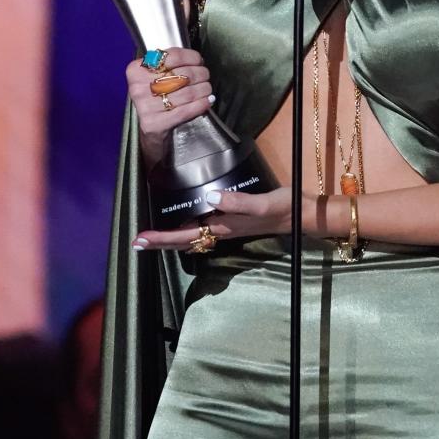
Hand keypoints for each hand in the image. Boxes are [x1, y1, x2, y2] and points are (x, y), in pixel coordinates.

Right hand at [125, 47, 213, 165]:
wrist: (149, 129)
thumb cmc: (156, 98)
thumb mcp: (155, 76)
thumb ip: (170, 64)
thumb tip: (198, 61)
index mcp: (136, 70)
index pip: (172, 56)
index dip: (192, 57)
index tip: (199, 61)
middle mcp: (138, 87)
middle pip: (182, 74)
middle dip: (201, 74)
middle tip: (206, 76)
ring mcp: (145, 107)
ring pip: (187, 93)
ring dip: (204, 89)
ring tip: (207, 89)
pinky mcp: (154, 124)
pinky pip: (185, 111)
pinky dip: (201, 104)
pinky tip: (207, 101)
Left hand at [131, 187, 297, 251]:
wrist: (302, 214)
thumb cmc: (283, 208)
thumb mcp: (263, 203)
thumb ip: (237, 202)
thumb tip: (209, 197)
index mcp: (223, 227)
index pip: (185, 236)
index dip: (162, 238)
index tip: (140, 239)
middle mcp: (221, 230)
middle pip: (183, 241)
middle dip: (160, 242)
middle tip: (137, 241)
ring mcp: (226, 227)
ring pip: (191, 237)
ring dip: (171, 238)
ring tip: (153, 236)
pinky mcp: (233, 221)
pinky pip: (202, 229)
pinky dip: (187, 229)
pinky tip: (184, 222)